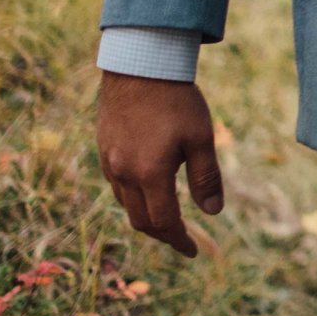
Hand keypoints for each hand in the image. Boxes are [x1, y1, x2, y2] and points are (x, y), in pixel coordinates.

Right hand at [96, 71, 225, 255]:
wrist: (140, 64)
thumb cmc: (177, 100)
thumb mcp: (201, 139)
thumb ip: (206, 178)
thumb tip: (213, 213)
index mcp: (149, 174)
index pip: (163, 222)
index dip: (179, 240)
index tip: (194, 251)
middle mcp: (123, 172)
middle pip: (140, 219)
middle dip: (163, 234)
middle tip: (182, 239)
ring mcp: (109, 160)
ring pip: (125, 203)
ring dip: (146, 216)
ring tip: (167, 218)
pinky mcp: (103, 147)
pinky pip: (116, 183)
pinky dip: (133, 196)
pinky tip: (147, 189)